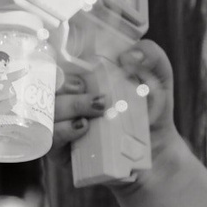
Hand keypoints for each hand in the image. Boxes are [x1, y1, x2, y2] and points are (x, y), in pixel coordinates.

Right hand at [53, 38, 179, 171]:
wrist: (156, 151)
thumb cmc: (151, 111)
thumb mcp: (158, 78)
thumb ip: (151, 56)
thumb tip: (130, 55)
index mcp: (82, 75)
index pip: (59, 60)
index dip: (63, 59)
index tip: (85, 66)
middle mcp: (66, 96)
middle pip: (48, 83)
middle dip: (69, 85)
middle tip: (99, 96)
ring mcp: (60, 122)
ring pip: (48, 109)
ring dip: (71, 106)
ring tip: (96, 111)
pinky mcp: (58, 149)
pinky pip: (50, 137)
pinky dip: (65, 130)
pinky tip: (83, 127)